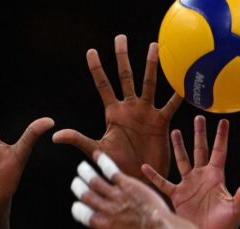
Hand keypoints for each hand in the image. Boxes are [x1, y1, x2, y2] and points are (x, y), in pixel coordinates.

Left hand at [53, 34, 181, 181]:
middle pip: (126, 77)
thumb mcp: (97, 150)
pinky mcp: (161, 122)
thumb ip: (78, 139)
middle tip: (120, 38)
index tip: (91, 51)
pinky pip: (170, 105)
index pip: (103, 86)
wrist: (138, 180)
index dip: (97, 69)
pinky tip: (184, 80)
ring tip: (154, 46)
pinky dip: (178, 94)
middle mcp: (130, 109)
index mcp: (113, 113)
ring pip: (149, 84)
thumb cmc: (117, 166)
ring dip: (151, 66)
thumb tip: (55, 135)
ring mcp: (146, 113)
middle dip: (123, 58)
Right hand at [71, 151, 172, 228]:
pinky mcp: (127, 184)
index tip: (76, 205)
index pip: (83, 215)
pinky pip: (111, 171)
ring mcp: (116, 195)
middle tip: (75, 182)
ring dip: (86, 173)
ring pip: (95, 181)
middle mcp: (106, 209)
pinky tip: (97, 155)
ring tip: (82, 167)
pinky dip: (103, 162)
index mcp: (103, 225)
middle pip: (86, 195)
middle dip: (78, 188)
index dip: (78, 209)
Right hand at [142, 115, 239, 228]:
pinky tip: (145, 166)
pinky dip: (154, 175)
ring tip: (174, 131)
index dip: (221, 136)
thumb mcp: (237, 209)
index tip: (223, 120)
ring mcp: (188, 185)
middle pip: (200, 150)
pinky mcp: (177, 196)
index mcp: (217, 177)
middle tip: (198, 117)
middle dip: (199, 134)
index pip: (219, 151)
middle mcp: (202, 177)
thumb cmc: (227, 226)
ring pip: (182, 161)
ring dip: (178, 147)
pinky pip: (163, 183)